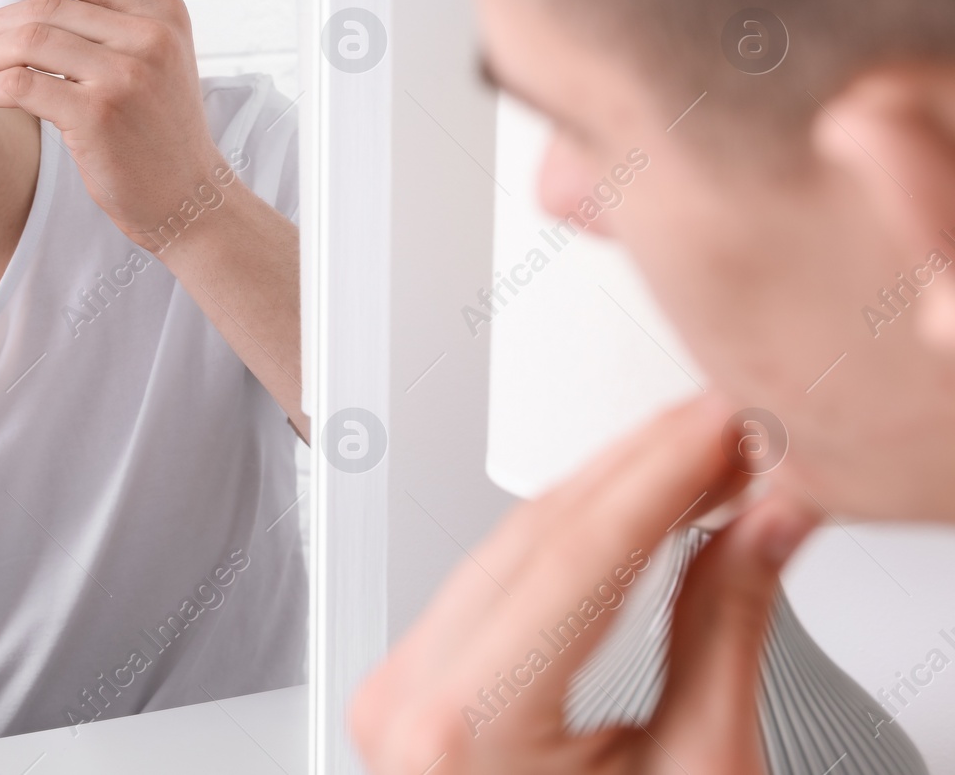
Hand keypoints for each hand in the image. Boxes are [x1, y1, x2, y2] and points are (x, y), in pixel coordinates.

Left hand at [0, 0, 229, 248]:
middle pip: (44, 5)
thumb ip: (99, 27)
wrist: (187, 196)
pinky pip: (20, 85)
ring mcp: (125, 75)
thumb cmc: (155, 130)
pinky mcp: (97, 115)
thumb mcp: (150, 61)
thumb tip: (4, 5)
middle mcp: (149, 35)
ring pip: (28, 40)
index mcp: (162, 10)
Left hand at [348, 396, 820, 774]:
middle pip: (534, 542)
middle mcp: (406, 707)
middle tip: (723, 429)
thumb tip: (762, 522)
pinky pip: (486, 588)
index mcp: (467, 730)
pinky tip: (622, 516)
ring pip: (505, 552)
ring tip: (693, 461)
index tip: (721, 423)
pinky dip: (560, 547)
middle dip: (638, 472)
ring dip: (601, 498)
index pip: (576, 557)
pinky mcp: (404, 695)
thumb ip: (722, 633)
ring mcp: (392, 699)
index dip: (661, 475)